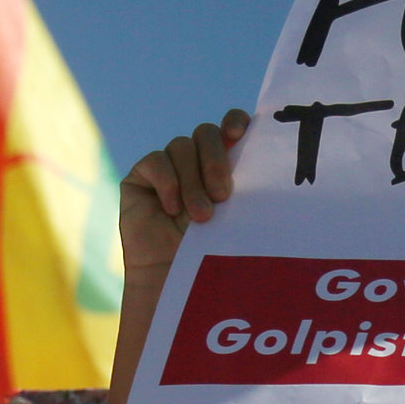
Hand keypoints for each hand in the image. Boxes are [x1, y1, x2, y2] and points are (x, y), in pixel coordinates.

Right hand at [118, 112, 248, 286]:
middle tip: (223, 195)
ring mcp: (167, 167)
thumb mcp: (236, 216)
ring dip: (193, 181)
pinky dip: (167, 181)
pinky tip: (171, 209)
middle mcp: (196, 162)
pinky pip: (156, 161)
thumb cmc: (213, 255)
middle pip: (206, 133)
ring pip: (182, 146)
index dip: (235, 120)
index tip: (239, 132)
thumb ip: (244, 183)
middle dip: (216, 160)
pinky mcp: (141, 178)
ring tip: (200, 218)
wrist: (175, 282)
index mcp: (224, 165)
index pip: (230, 126)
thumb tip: (263, 153)